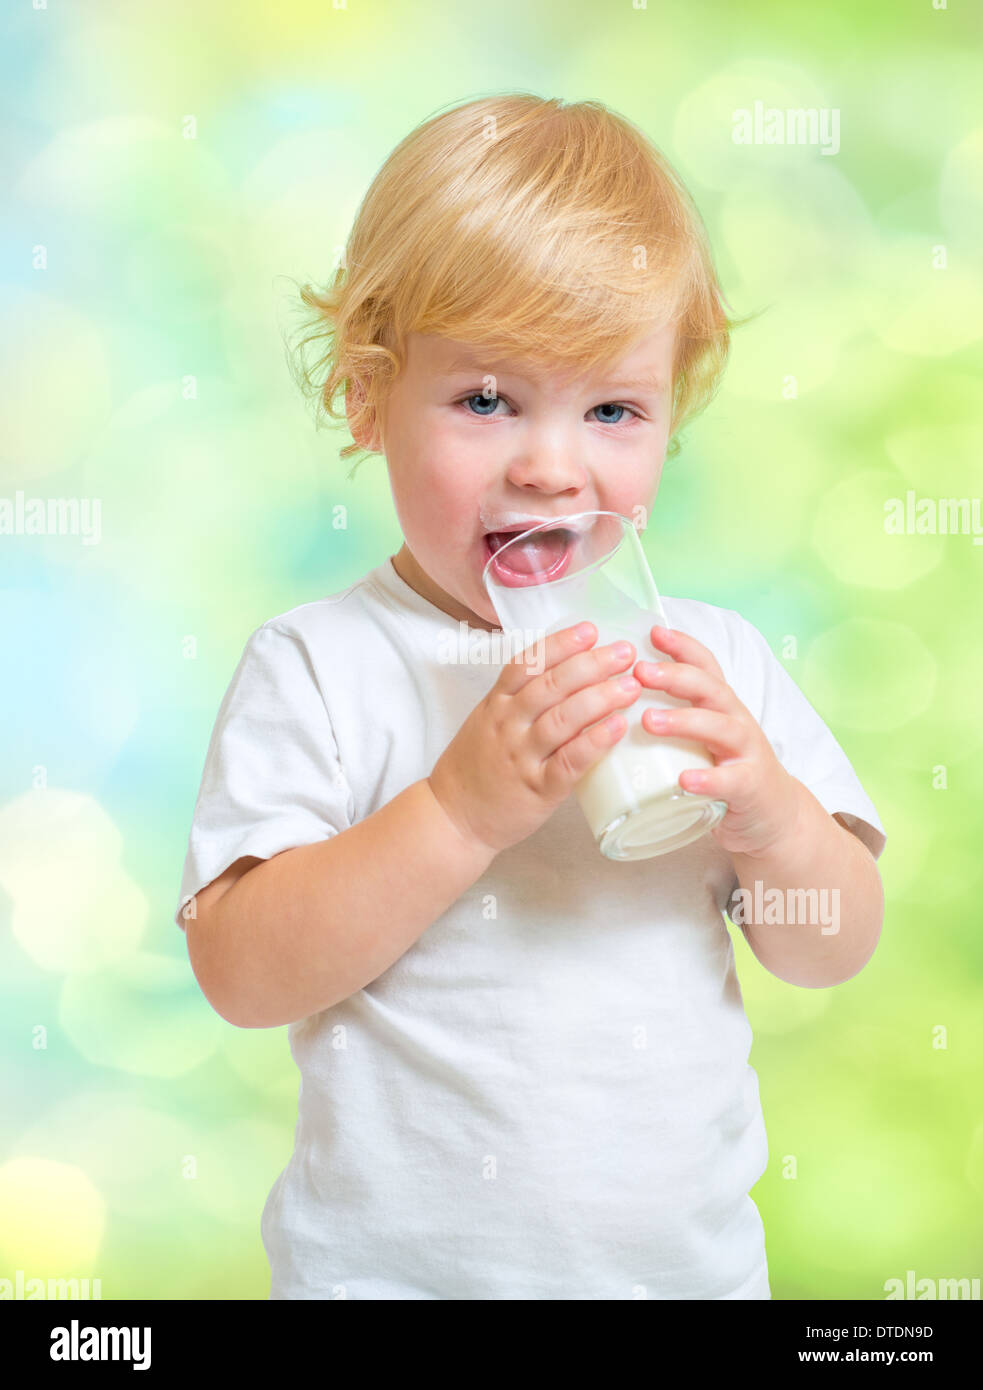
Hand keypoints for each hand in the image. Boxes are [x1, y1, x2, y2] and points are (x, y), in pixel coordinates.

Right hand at [428, 622, 641, 855]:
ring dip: (600, 698)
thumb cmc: (475, 769)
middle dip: (591, 665)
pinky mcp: (538, 789)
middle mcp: (508, 725)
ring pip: (564, 719)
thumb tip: (568, 673)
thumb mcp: (487, 722)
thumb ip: (520, 700)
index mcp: (496, 704)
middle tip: (624, 653)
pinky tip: (618, 727)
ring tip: (631, 686)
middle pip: (552, 686)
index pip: (528, 664)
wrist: (452, 819)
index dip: (561, 644)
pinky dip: (595, 741)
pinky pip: (570, 761)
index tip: (590, 630)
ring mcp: (522, 757)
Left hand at [632, 625, 801, 857]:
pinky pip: (730, 781)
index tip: (653, 631)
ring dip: (684, 720)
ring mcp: (746, 753)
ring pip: (719, 728)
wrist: (772, 815)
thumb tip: (617, 697)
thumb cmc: (725, 769)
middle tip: (639, 671)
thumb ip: (673, 715)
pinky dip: (707, 780)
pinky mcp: (750, 787)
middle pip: (710, 688)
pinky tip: (684, 781)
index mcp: (720, 706)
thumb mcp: (703, 736)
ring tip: (648, 720)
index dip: (682, 646)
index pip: (705, 666)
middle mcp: (736, 721)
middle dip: (675, 676)